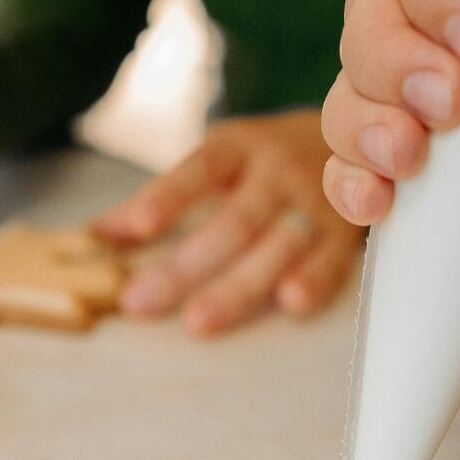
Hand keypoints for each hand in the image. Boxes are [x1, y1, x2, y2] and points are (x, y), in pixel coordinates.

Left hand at [93, 110, 362, 335]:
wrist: (363, 136)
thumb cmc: (269, 163)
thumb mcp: (220, 161)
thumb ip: (163, 198)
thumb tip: (95, 235)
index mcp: (238, 148)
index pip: (198, 170)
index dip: (167, 198)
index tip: (135, 229)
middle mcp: (278, 171)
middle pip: (231, 222)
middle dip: (185, 266)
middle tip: (140, 304)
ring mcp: (317, 201)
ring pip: (276, 246)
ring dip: (239, 286)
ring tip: (199, 322)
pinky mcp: (348, 230)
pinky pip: (333, 258)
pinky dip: (316, 279)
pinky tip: (292, 304)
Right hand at [321, 0, 459, 245]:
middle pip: (372, 15)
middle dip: (394, 65)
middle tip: (449, 111)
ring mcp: (443, 108)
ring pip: (351, 90)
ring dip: (365, 127)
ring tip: (409, 163)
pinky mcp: (427, 178)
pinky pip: (350, 167)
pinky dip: (350, 182)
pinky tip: (377, 202)